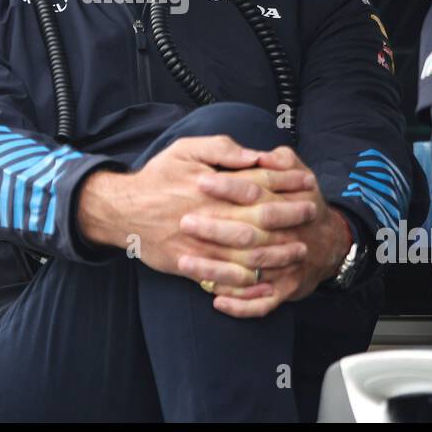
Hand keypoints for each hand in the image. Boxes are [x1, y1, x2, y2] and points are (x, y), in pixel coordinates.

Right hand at [76, 135, 315, 286]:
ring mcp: (199, 241)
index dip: (286, 184)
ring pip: (246, 252)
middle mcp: (208, 213)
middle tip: (311, 216)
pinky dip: (248, 282)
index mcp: (210, 184)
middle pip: (259, 218)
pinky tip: (266, 280)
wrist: (120, 210)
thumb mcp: (185, 149)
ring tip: (297, 251)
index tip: (307, 184)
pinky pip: (223, 277)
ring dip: (276, 253)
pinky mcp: (188, 263)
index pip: (258, 183)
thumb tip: (254, 155)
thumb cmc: (157, 177)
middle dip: (289, 218)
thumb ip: (221, 148)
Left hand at [179, 146, 352, 318]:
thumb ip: (280, 160)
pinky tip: (215, 299)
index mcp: (287, 203)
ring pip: (249, 271)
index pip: (255, 192)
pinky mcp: (285, 290)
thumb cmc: (303, 203)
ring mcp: (286, 266)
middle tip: (184, 222)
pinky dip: (239, 304)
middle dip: (215, 229)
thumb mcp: (300, 173)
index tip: (200, 181)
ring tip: (184, 262)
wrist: (331, 244)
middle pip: (248, 233)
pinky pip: (261, 303)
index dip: (228, 186)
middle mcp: (286, 235)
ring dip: (215, 269)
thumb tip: (259, 155)